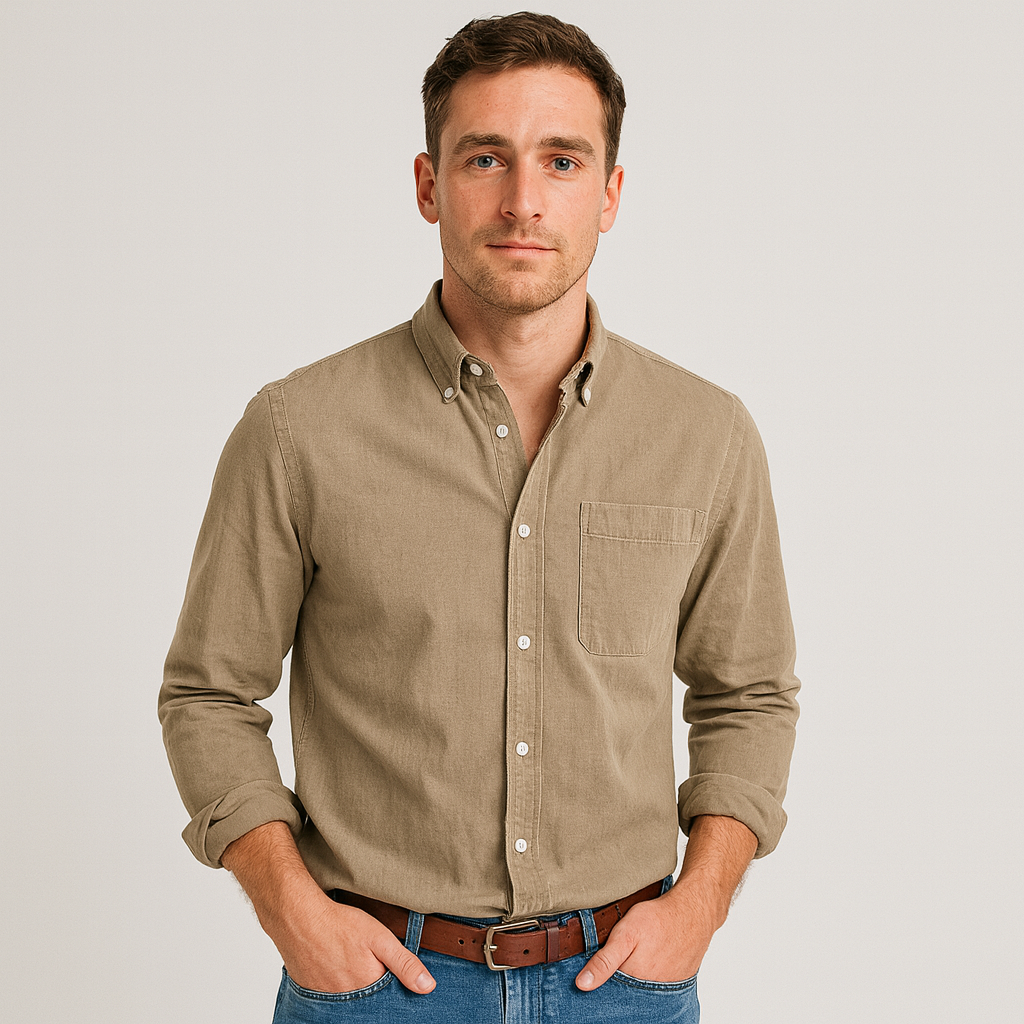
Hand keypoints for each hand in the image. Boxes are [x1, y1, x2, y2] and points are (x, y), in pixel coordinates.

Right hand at [275, 893, 435, 994]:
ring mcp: (327, 1000)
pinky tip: (336, 966)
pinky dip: (337, 985)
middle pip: (369, 1001)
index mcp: (368, 987)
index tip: (392, 975)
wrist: (298, 918)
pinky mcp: (312, 994)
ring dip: (354, 987)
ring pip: (350, 999)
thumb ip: (404, 963)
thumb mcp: (380, 938)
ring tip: (350, 963)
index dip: (394, 986)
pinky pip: (330, 998)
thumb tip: (428, 987)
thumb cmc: (339, 925)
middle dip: (373, 987)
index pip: (389, 999)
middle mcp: (347, 1001)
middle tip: (364, 962)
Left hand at [574, 882, 714, 989]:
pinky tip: (651, 957)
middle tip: (624, 952)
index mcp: (634, 979)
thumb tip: (582, 984)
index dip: (599, 975)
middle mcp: (650, 990)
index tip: (594, 966)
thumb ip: (604, 961)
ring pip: (641, 987)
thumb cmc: (659, 919)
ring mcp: (666, 988)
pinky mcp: (677, 982)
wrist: (694, 912)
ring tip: (639, 952)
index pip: (607, 989)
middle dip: (617, 976)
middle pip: (624, 989)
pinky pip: (658, 985)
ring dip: (635, 975)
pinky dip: (651, 974)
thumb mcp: (625, 934)